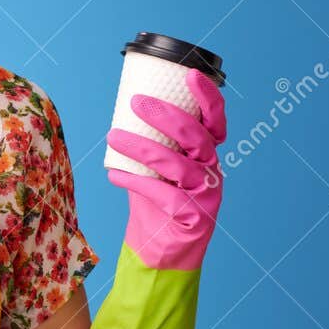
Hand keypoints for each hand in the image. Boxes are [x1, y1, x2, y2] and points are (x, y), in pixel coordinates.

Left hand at [104, 68, 225, 271]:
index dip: (207, 97)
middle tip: (137, 102)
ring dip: (142, 147)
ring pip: (177, 165)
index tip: (189, 74)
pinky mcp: (194, 218)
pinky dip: (135, 182)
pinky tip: (114, 175)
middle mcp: (211, 172)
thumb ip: (150, 145)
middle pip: (196, 137)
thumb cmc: (156, 207)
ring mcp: (206, 196)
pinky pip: (163, 195)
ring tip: (113, 137)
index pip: (215, 121)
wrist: (160, 254)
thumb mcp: (155, 171)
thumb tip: (121, 113)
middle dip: (166, 115)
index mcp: (206, 155)